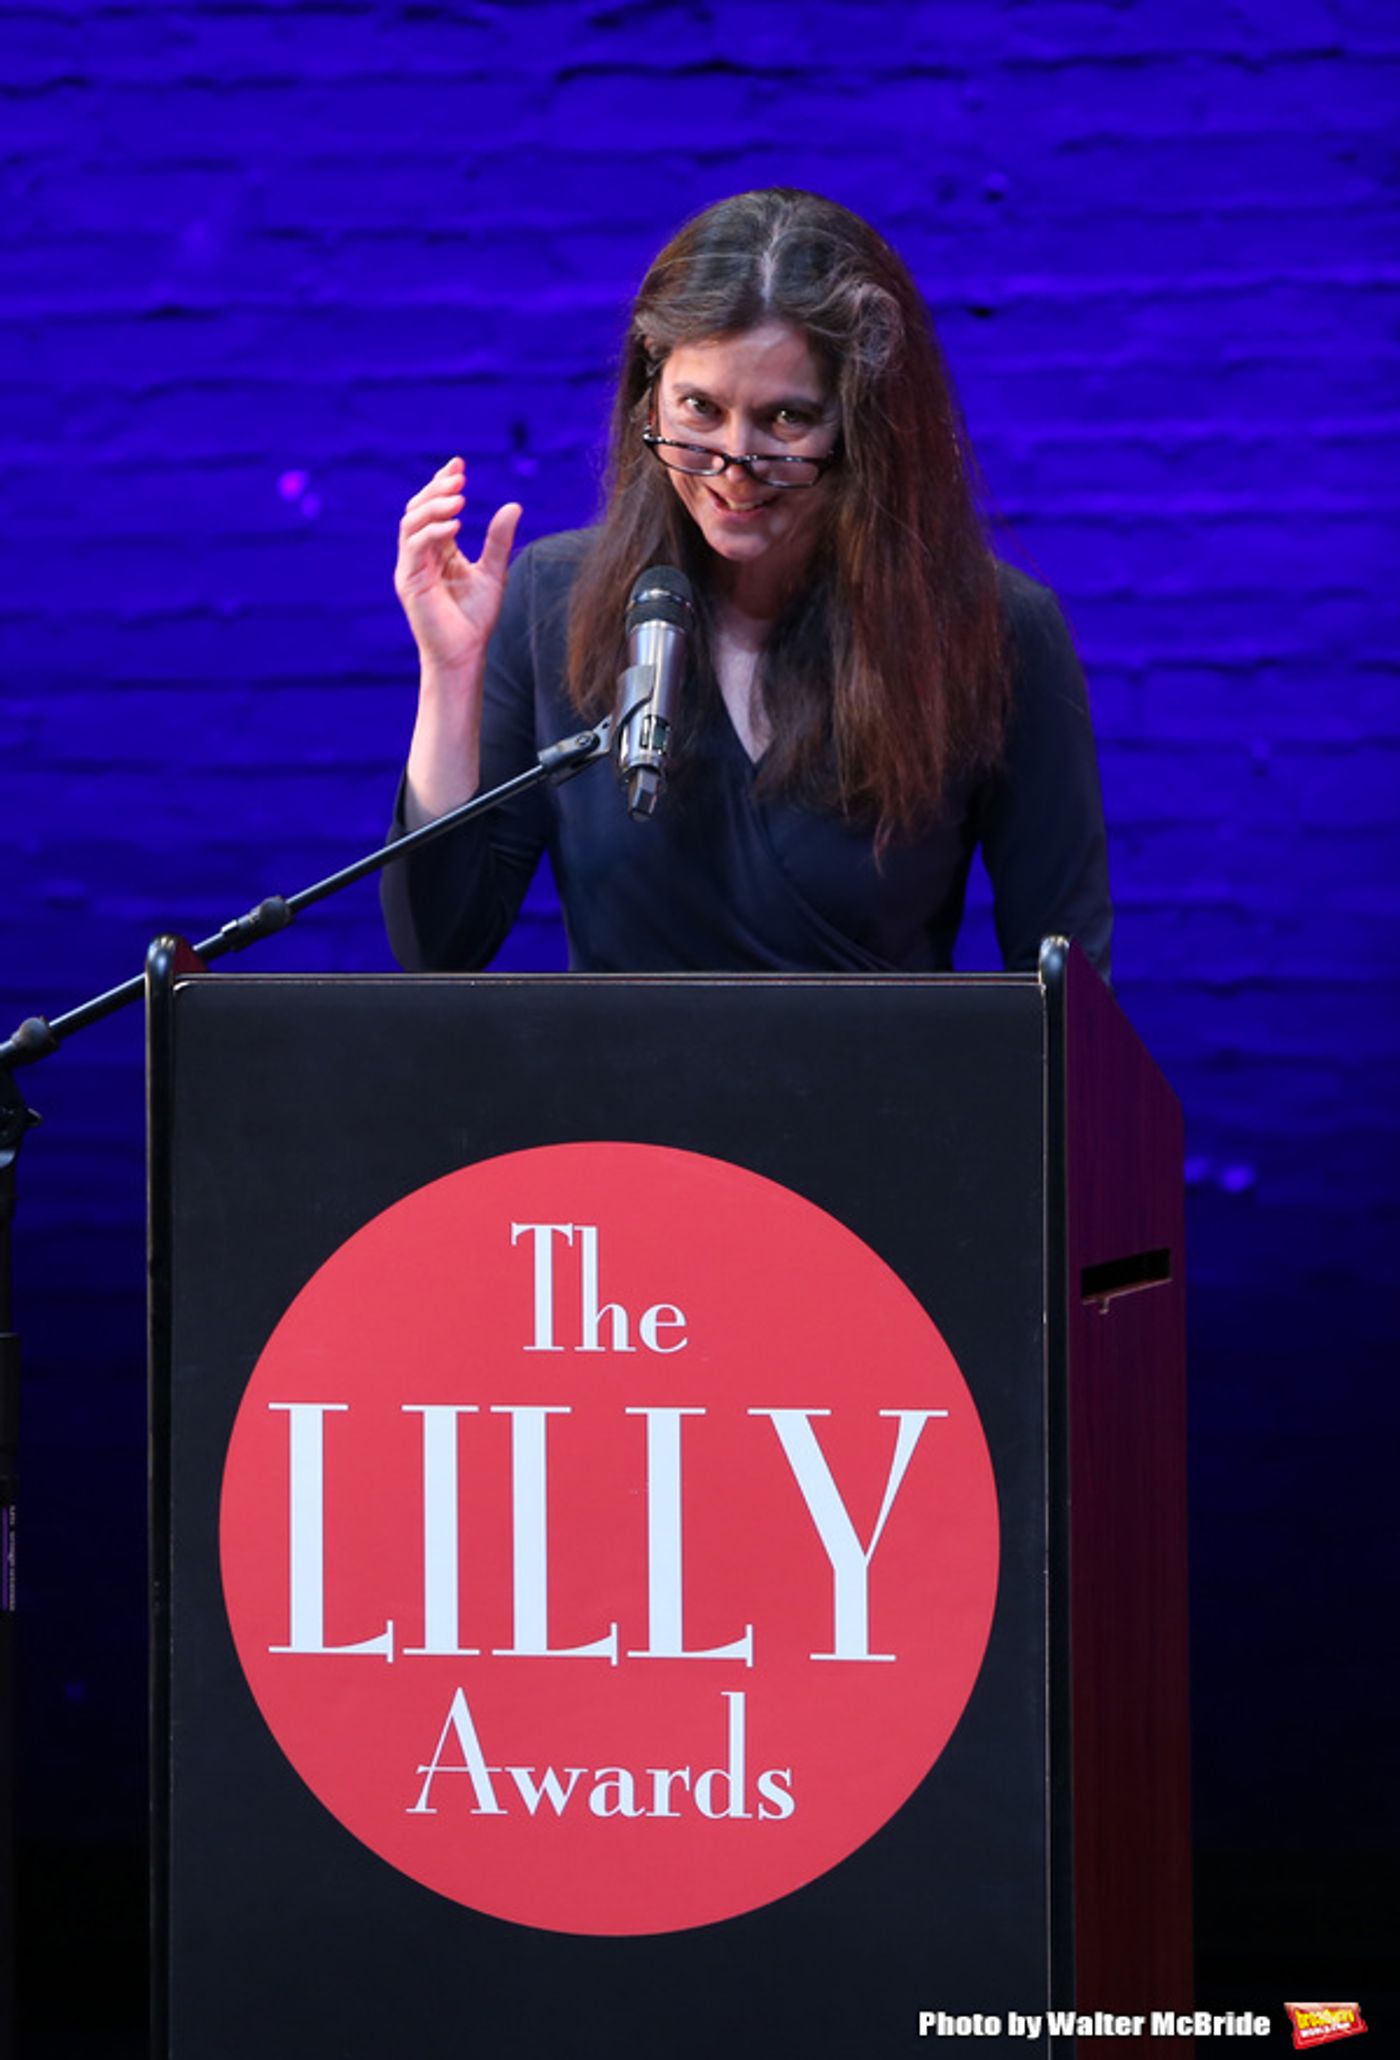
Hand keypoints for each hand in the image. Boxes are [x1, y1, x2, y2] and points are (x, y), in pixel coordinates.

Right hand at [394, 457, 521, 675]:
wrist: (464, 654)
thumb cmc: (475, 619)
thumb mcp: (493, 572)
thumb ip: (498, 540)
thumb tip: (513, 505)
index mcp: (437, 550)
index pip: (434, 508)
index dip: (442, 483)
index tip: (459, 463)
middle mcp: (420, 555)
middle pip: (417, 509)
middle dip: (436, 488)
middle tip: (460, 476)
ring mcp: (411, 567)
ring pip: (411, 522)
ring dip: (433, 505)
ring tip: (460, 497)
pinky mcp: (408, 581)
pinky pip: (414, 546)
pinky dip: (432, 531)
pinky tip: (455, 525)